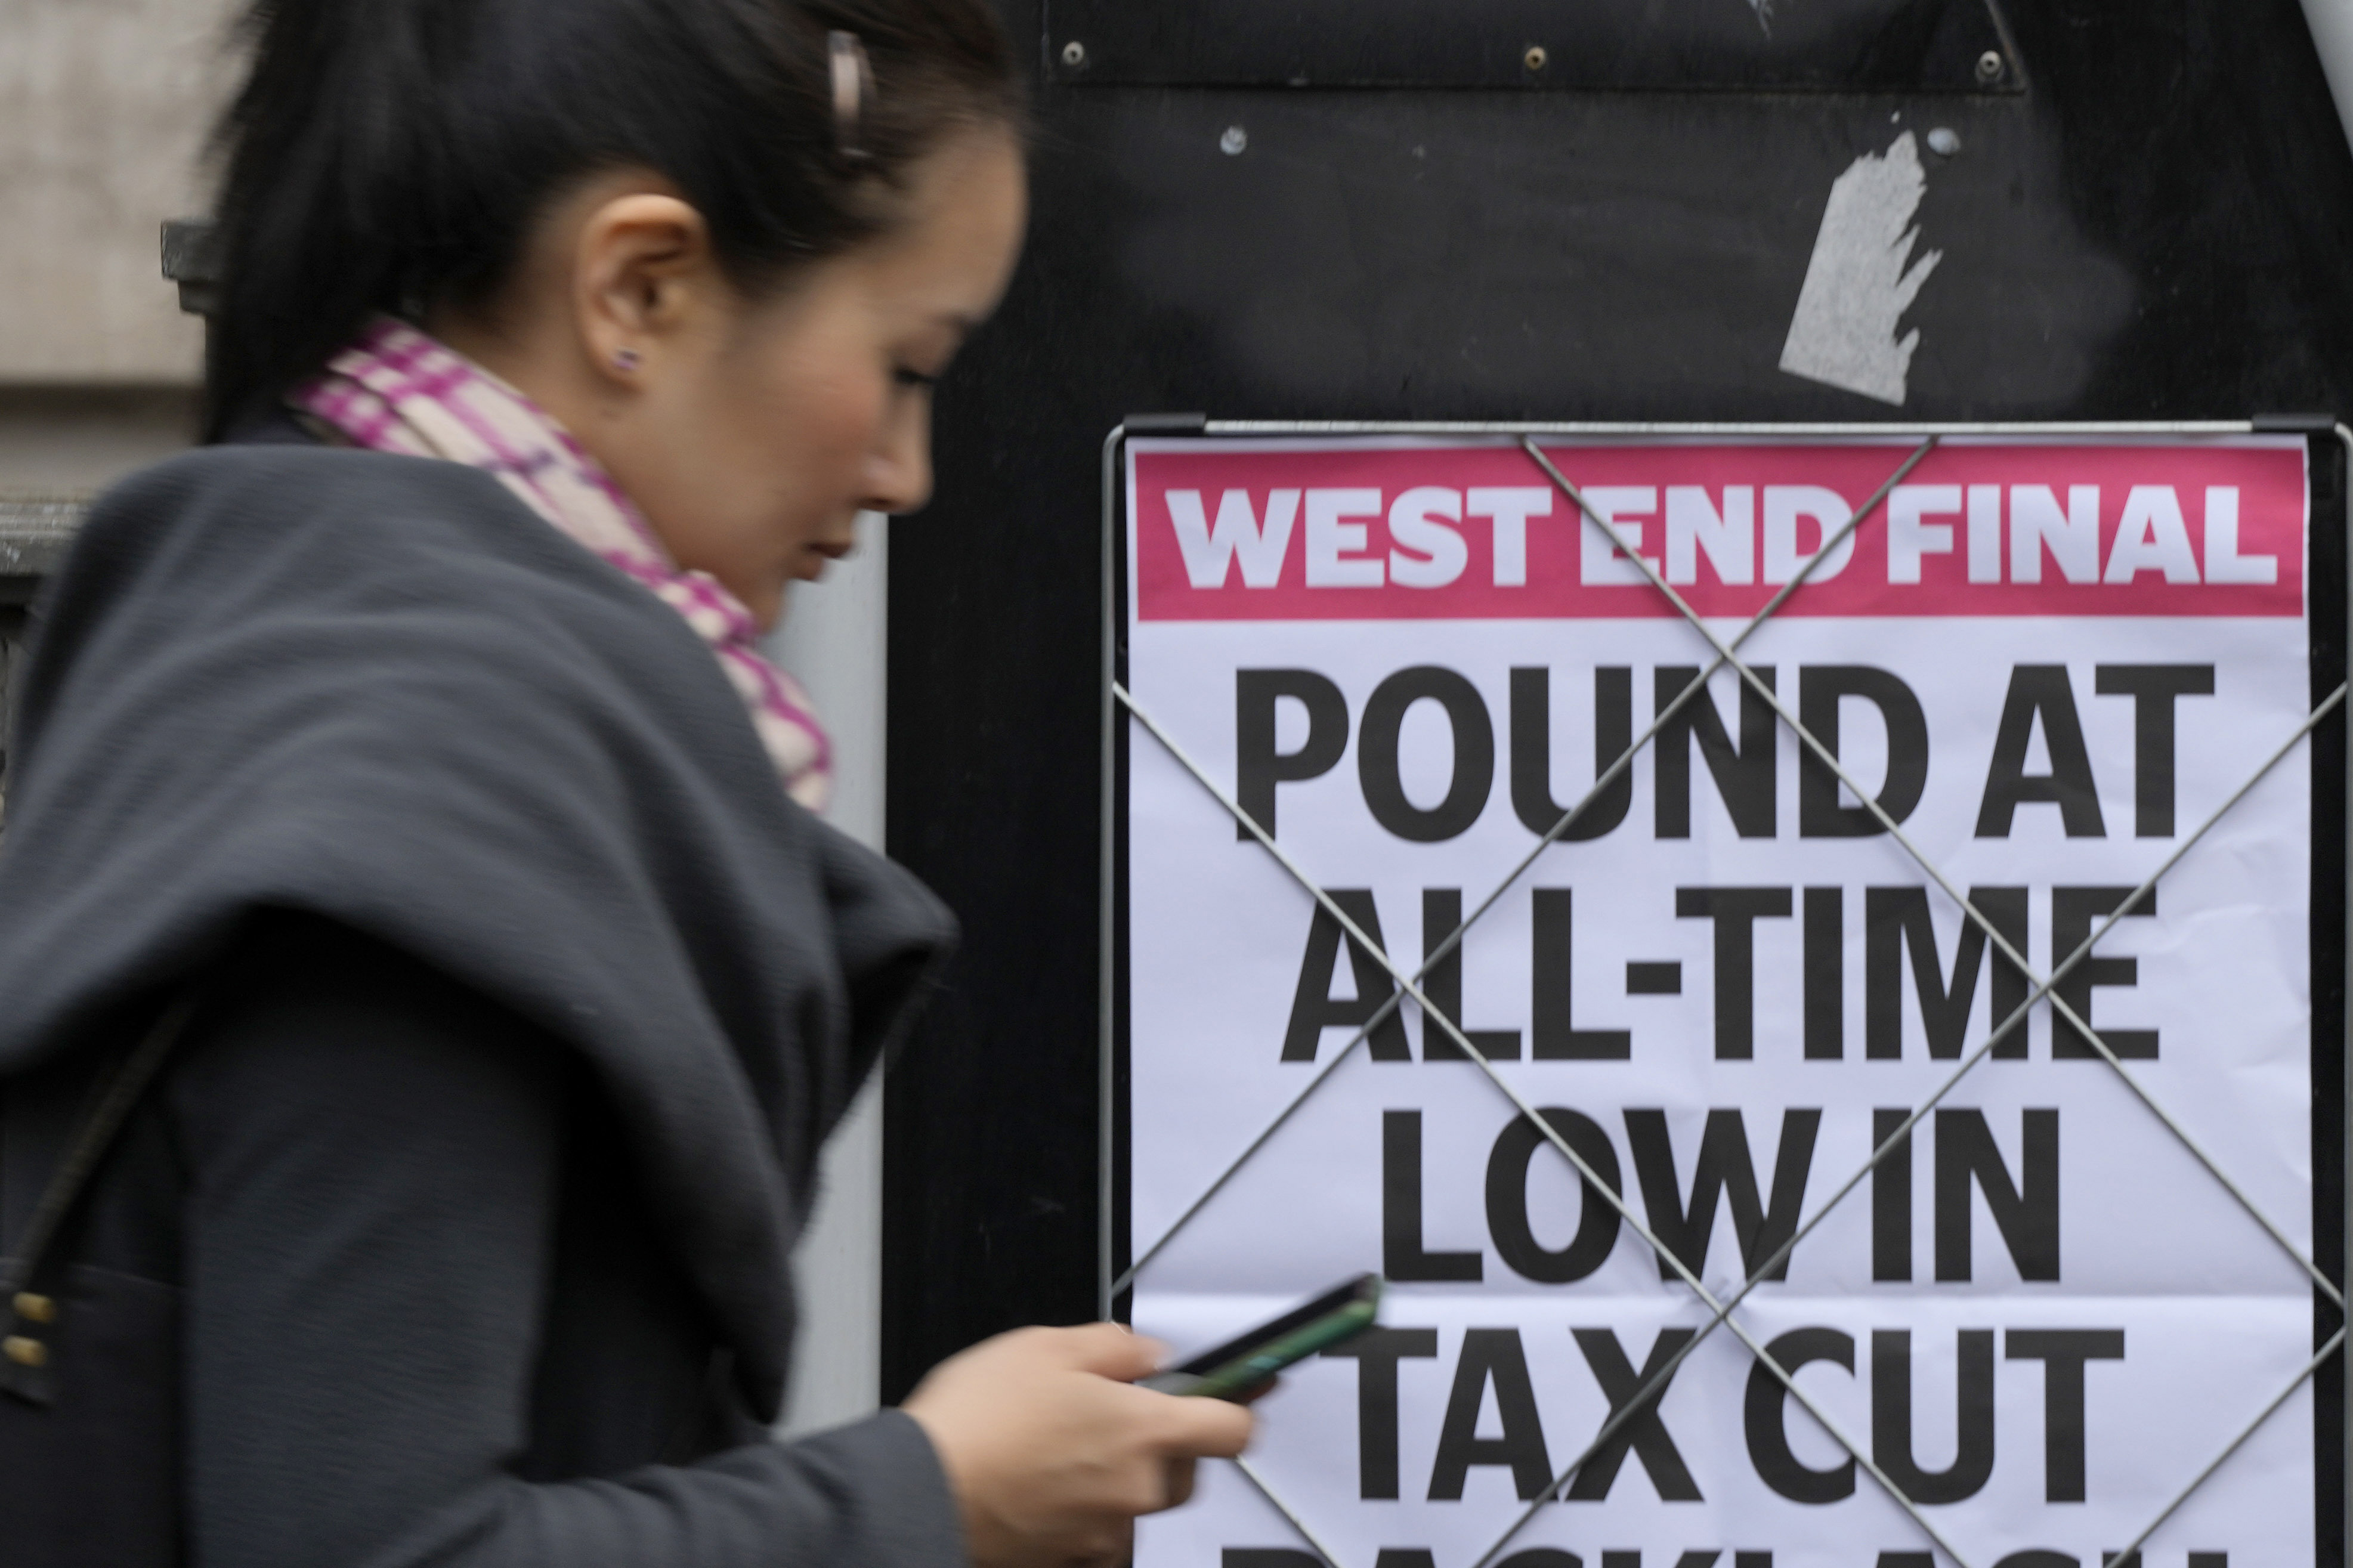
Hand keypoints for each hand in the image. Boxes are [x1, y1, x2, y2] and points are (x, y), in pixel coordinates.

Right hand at [903, 1323, 1255, 1567]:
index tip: (1245, 1391)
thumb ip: (1114, 1347)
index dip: (1241, 1404)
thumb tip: (1147, 1355)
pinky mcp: (1074, 1558)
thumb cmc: (976, 1422)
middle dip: (1164, 1440)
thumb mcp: (1045, 1346)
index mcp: (1143, 1430)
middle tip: (1115, 1413)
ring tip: (1064, 1449)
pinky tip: (1049, 1486)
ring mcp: (1106, 1531)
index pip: (1234, 1427)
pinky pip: (1104, 1534)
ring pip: (1142, 1502)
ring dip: (1121, 1477)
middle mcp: (1136, 1489)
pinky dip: (1088, 1512)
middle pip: (1189, 1468)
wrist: (921, 1493)